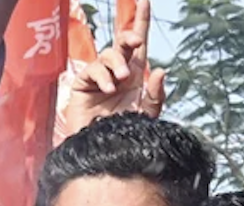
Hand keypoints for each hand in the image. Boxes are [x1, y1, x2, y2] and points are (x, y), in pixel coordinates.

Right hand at [57, 0, 165, 140]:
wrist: (103, 152)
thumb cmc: (124, 135)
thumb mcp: (146, 115)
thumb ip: (156, 95)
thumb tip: (160, 70)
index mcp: (135, 75)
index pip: (139, 45)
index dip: (141, 21)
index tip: (143, 1)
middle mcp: (118, 72)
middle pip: (122, 43)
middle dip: (128, 36)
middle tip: (135, 41)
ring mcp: (100, 77)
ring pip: (108, 54)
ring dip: (117, 63)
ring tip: (122, 80)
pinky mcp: (83, 84)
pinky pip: (93, 70)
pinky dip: (103, 77)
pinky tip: (108, 89)